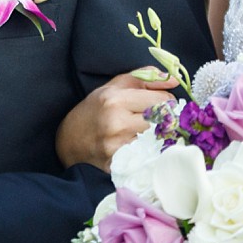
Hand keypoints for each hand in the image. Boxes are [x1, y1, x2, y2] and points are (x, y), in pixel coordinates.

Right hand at [56, 69, 179, 169]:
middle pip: (163, 120)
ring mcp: (118, 146)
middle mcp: (117, 122)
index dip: (168, 101)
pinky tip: (139, 146)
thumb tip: (174, 81)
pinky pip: (148, 154)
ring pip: (157, 138)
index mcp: (115, 99)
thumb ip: (144, 79)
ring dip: (157, 135)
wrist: (68, 142)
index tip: (162, 104)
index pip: (162, 100)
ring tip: (145, 132)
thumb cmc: (92, 111)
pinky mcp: (119, 164)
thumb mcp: (113, 87)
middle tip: (156, 119)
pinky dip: (148, 149)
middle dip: (165, 118)